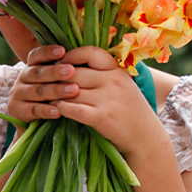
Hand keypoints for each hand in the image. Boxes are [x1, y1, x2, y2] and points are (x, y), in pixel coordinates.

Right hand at [7, 45, 79, 123]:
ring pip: (37, 91)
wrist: (33, 119)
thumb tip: (84, 54)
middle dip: (55, 72)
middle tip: (72, 71)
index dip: (48, 52)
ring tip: (73, 91)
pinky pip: (32, 110)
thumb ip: (64, 66)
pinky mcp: (17, 111)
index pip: (36, 55)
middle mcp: (23, 77)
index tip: (63, 51)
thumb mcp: (53, 78)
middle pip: (38, 72)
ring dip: (55, 91)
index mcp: (31, 65)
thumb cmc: (51, 92)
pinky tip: (58, 111)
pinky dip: (45, 111)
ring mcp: (18, 94)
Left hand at [53, 46, 167, 155]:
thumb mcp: (122, 85)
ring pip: (70, 90)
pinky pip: (73, 109)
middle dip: (58, 78)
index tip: (60, 63)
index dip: (71, 56)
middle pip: (75, 72)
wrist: (146, 139)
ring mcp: (108, 99)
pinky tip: (58, 110)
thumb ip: (103, 74)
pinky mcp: (102, 118)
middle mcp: (113, 81)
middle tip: (46, 82)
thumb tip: (73, 64)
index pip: (90, 52)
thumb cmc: (131, 111)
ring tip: (48, 97)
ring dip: (56, 94)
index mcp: (117, 70)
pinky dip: (62, 108)